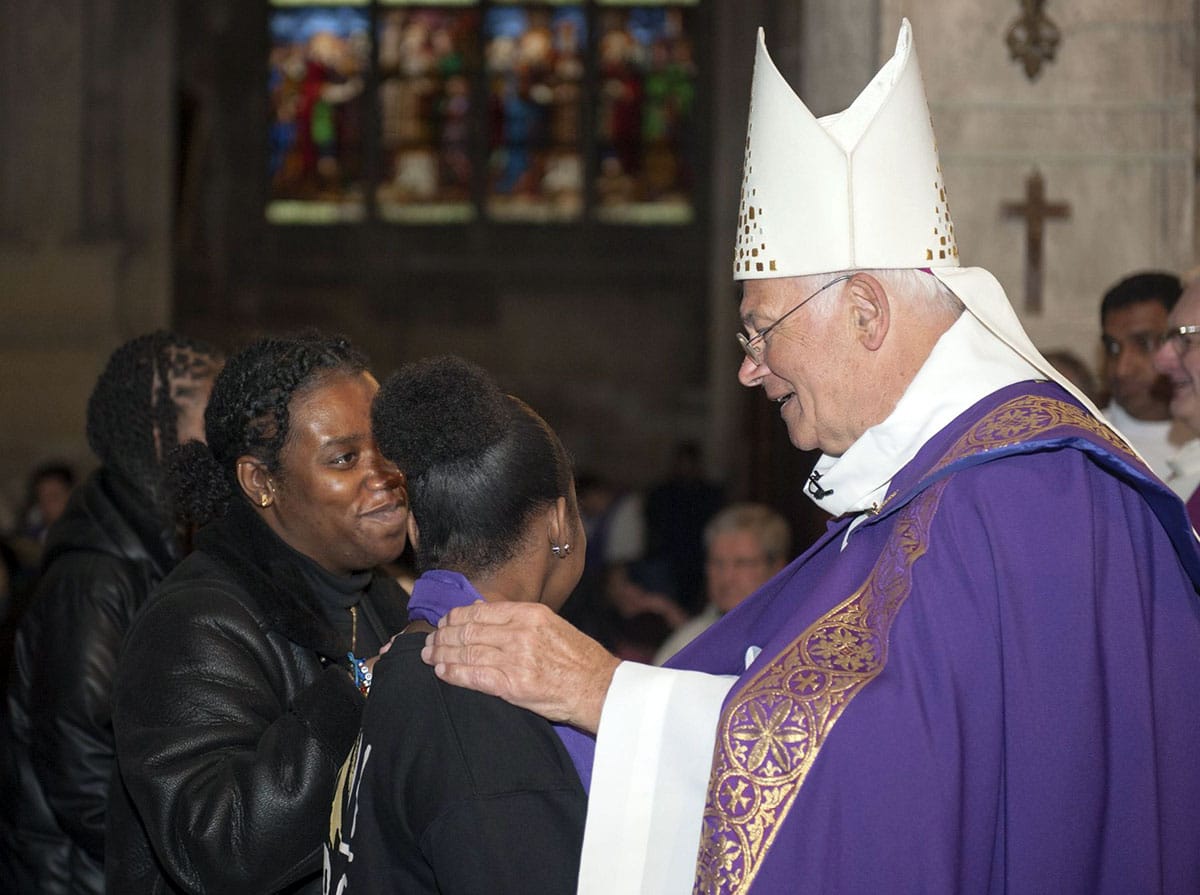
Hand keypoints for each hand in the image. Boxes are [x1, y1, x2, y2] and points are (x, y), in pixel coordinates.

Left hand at [422, 601, 619, 733]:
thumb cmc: (578, 659)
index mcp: (530, 614)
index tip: (444, 622)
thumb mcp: (551, 625)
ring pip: (466, 652)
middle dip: (443, 636)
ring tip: (429, 657)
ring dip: (442, 655)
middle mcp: (520, 633)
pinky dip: (453, 673)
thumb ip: (517, 619)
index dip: (456, 617)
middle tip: (430, 642)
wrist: (599, 688)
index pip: (480, 611)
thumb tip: (482, 612)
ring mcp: (515, 659)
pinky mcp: (512, 685)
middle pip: (468, 630)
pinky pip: (473, 676)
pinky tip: (442, 672)